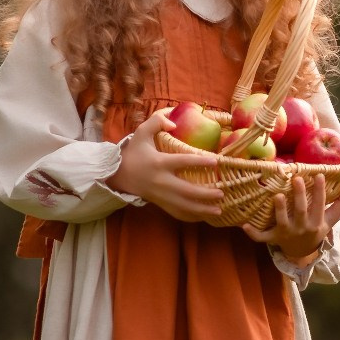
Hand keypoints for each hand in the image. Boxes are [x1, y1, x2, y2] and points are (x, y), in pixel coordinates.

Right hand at [108, 108, 230, 223]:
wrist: (117, 175)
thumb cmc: (133, 152)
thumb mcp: (141, 132)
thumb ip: (156, 122)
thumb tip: (174, 122)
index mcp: (159, 163)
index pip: (182, 162)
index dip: (200, 162)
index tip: (216, 162)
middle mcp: (161, 181)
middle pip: (186, 190)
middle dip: (205, 194)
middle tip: (222, 193)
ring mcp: (160, 195)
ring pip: (183, 206)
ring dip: (202, 210)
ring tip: (218, 210)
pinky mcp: (159, 203)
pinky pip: (177, 213)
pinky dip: (191, 217)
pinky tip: (204, 217)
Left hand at [242, 176, 339, 261]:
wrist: (302, 252)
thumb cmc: (316, 229)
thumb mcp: (331, 219)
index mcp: (317, 222)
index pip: (320, 204)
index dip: (320, 190)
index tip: (318, 174)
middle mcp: (302, 228)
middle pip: (301, 211)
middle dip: (300, 196)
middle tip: (297, 179)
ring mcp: (286, 233)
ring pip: (282, 222)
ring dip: (279, 210)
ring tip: (278, 196)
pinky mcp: (273, 238)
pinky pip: (262, 237)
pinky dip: (253, 233)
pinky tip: (244, 225)